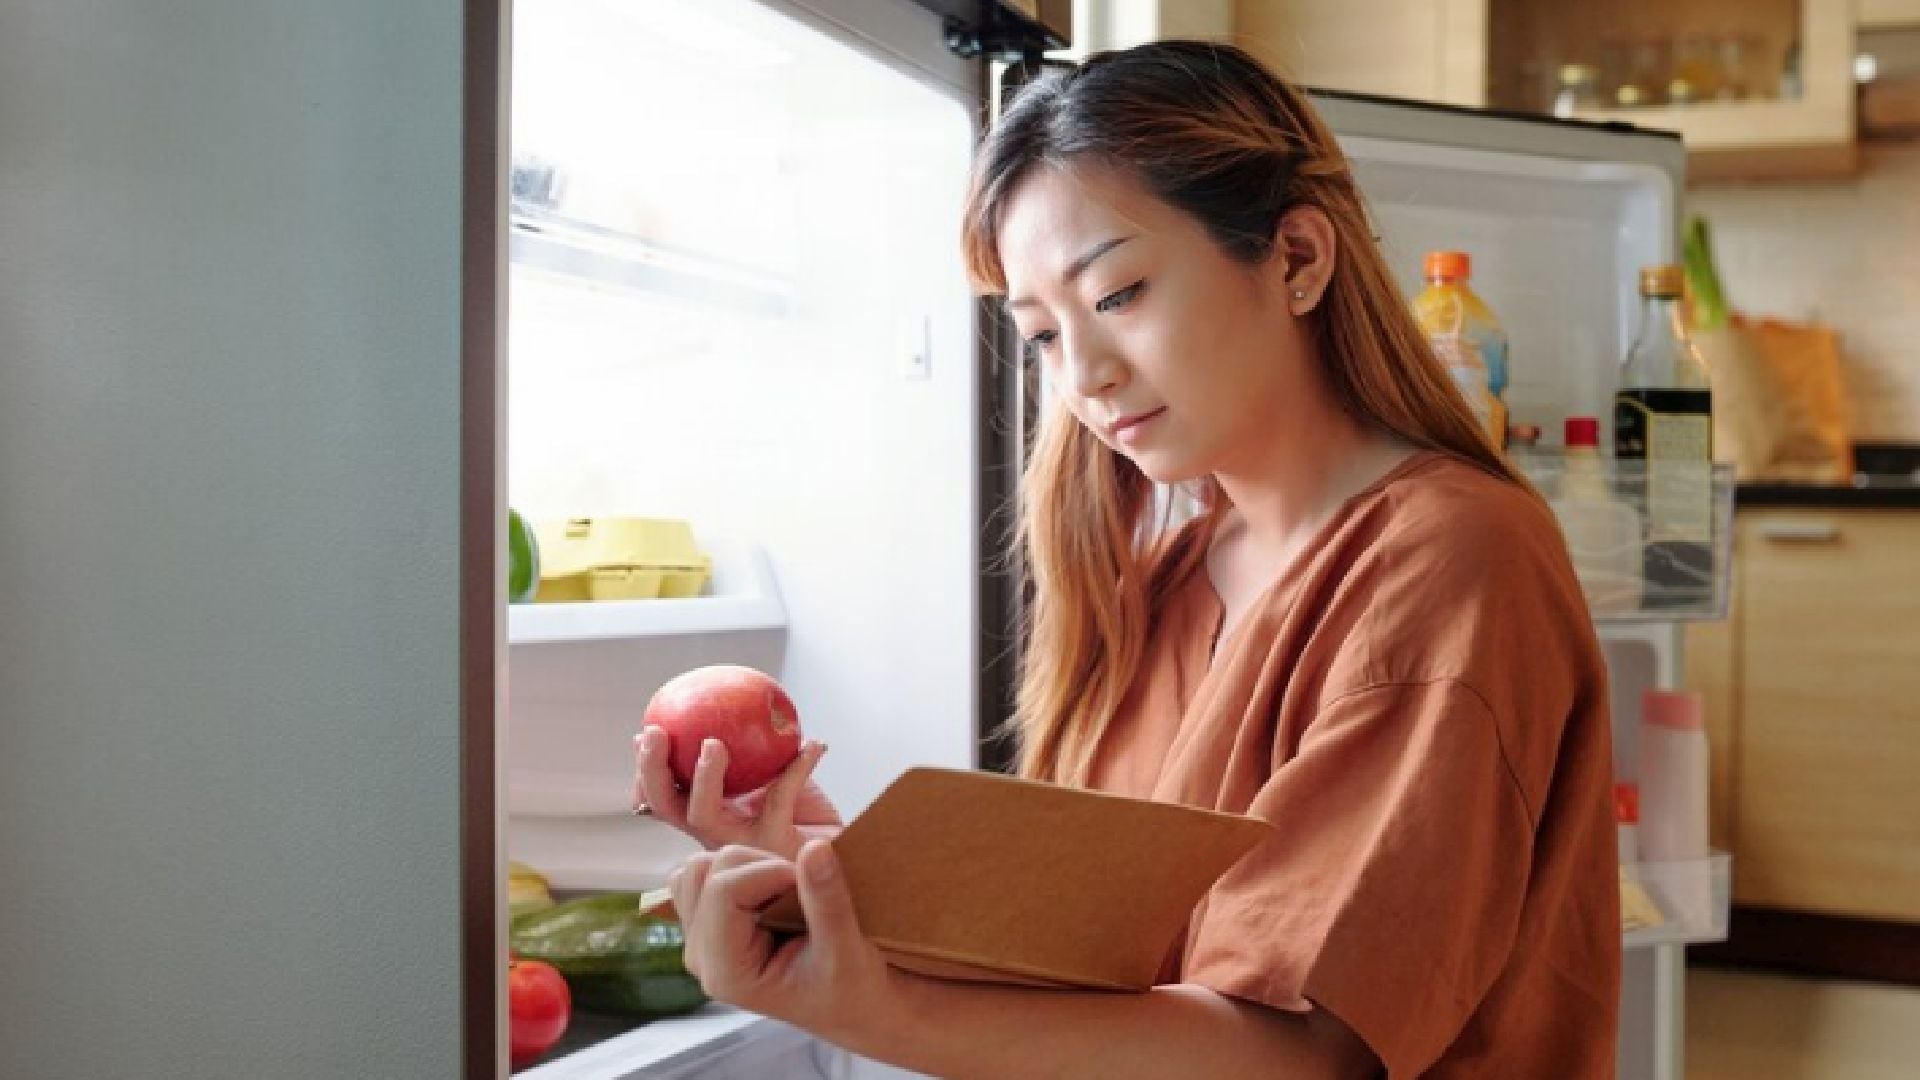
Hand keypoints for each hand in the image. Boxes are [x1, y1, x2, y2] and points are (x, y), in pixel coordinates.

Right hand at [633, 727, 841, 860]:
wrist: (841, 858)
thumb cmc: (806, 818)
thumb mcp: (775, 778)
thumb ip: (755, 753)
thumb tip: (746, 706)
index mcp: (712, 818)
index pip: (664, 801)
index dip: (646, 773)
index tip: (641, 736)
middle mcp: (718, 837)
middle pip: (667, 809)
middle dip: (652, 771)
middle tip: (654, 734)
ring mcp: (742, 847)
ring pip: (703, 815)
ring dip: (703, 777)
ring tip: (711, 745)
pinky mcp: (776, 848)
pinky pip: (781, 798)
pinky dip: (799, 766)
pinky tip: (816, 745)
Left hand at [668, 840, 896, 1041]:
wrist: (850, 1006)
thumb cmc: (850, 990)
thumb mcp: (846, 950)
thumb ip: (827, 900)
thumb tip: (815, 847)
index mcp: (727, 973)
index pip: (724, 890)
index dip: (771, 871)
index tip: (813, 881)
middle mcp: (702, 957)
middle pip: (710, 872)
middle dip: (761, 867)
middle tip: (802, 891)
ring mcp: (699, 940)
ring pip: (699, 868)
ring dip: (746, 866)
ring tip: (784, 891)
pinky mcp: (706, 925)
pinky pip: (702, 876)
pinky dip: (734, 870)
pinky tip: (767, 891)